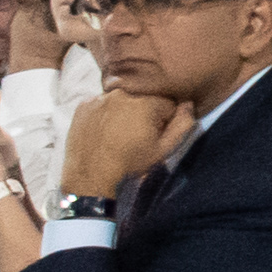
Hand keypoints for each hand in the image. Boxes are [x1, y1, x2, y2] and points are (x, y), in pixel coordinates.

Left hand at [61, 90, 187, 201]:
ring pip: (123, 100)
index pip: (167, 104)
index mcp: (146, 102)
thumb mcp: (164, 149)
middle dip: (145, 114)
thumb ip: (183, 124)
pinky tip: (103, 130)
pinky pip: (102, 103)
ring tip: (118, 134)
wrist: (90, 177)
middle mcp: (122, 94)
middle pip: (144, 99)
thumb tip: (188, 104)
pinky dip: (105, 113)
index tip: (154, 136)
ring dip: (125, 112)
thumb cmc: (130, 165)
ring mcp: (100, 98)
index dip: (164, 121)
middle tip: (135, 136)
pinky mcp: (83, 104)